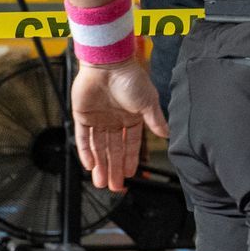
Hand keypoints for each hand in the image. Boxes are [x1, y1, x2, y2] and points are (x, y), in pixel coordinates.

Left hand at [72, 62, 168, 191]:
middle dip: (114, 168)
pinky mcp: (82, 116)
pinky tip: (90, 165)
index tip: (130, 175)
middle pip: (114, 149)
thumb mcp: (148, 101)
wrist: (107, 64)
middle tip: (114, 186)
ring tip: (101, 182)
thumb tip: (167, 134)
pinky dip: (85, 152)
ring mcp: (98, 119)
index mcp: (132, 117)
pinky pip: (83, 138)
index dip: (130, 159)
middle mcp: (114, 120)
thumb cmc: (130, 79)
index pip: (130, 144)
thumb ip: (155, 120)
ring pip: (98, 147)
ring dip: (100, 165)